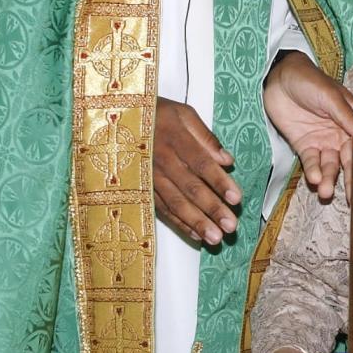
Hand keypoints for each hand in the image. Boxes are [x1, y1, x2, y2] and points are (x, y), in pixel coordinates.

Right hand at [153, 97, 241, 245]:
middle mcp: (160, 159)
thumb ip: (206, 137)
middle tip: (230, 227)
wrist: (116, 118)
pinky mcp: (142, 189)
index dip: (219, 182)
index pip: (200, 163)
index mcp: (174, 137)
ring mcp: (149, 177)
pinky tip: (195, 235)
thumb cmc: (157, 114)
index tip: (237, 199)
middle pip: (189, 187)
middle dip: (211, 209)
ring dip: (196, 222)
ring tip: (215, 239)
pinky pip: (161, 209)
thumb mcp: (182, 114)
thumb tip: (228, 160)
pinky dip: (178, 223)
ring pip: (175, 203)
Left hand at [263, 53, 352, 199]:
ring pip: (329, 164)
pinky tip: (314, 179)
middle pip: (347, 160)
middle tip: (352, 198)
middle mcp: (339, 134)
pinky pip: (311, 161)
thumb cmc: (310, 80)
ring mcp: (321, 141)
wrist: (278, 77)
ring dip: (329, 178)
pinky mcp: (303, 145)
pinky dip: (313, 171)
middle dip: (349, 179)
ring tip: (326, 191)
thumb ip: (348, 118)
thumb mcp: (332, 97)